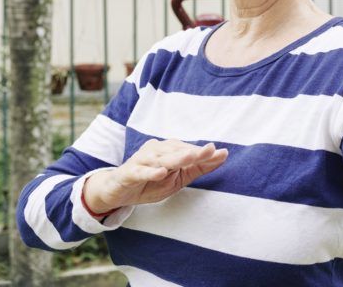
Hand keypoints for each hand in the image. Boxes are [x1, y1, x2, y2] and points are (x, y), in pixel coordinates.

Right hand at [83, 139, 228, 215]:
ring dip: (176, 158)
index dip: (204, 153)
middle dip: (195, 152)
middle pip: (178, 151)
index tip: (222, 152)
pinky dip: (150, 171)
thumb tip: (224, 154)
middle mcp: (157, 151)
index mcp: (170, 150)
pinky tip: (161, 172)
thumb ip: (200, 166)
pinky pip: (141, 171)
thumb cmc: (151, 182)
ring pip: (161, 158)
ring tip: (191, 157)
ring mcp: (142, 160)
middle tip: (210, 150)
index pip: (189, 150)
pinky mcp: (129, 172)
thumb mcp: (179, 178)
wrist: (118, 192)